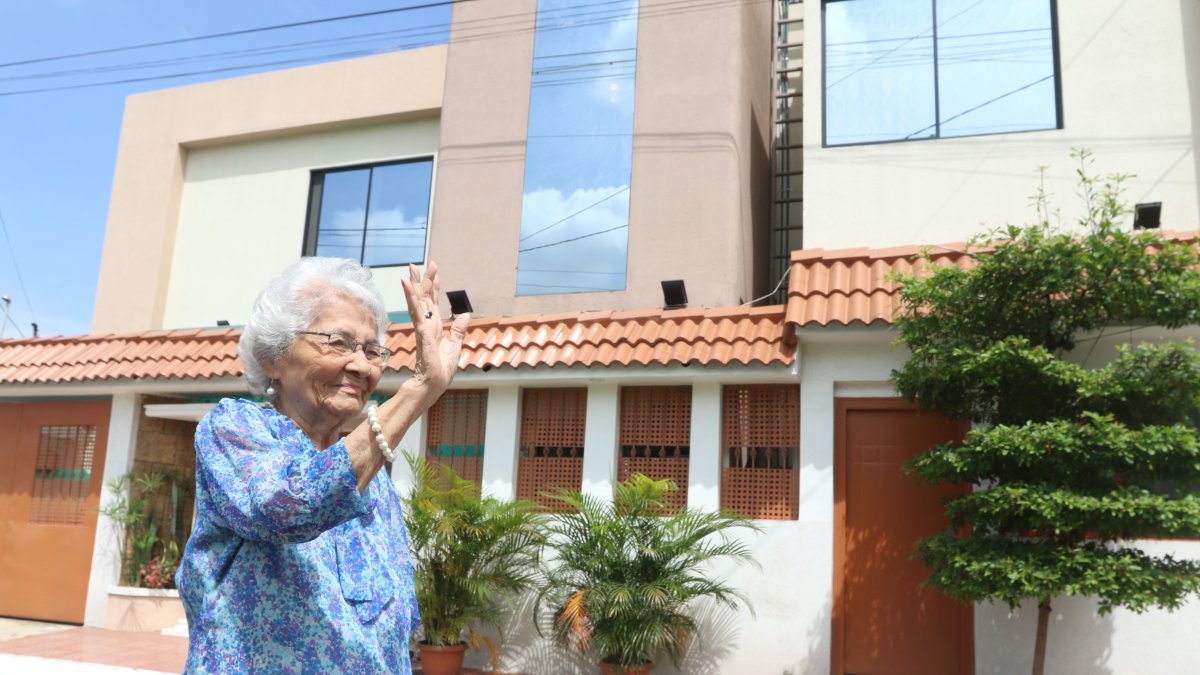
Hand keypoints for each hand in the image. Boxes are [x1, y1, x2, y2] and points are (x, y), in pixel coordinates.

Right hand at [400, 261, 469, 399]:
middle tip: (421, 263)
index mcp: (435, 328)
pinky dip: (412, 297)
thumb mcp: (455, 346)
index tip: (434, 272)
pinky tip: (407, 284)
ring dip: (415, 283)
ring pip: (418, 301)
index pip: (433, 303)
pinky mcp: (422, 333)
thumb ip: (459, 330)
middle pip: (424, 298)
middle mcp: (427, 325)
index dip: (434, 287)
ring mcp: (422, 328)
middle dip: (423, 280)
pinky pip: (416, 312)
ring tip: (411, 267)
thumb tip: (466, 314)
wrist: (433, 385)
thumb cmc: (441, 370)